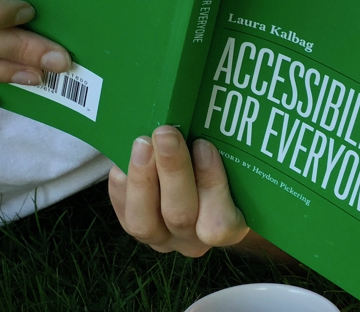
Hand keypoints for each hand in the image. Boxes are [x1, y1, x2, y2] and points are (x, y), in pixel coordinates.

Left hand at [109, 126, 252, 256]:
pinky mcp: (138, 231)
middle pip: (180, 215)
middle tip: (166, 132)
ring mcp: (162, 240)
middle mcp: (194, 241)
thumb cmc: (229, 174)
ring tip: (142, 143)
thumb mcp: (237, 168)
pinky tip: (126, 157)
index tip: (203, 145)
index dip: (210, 183)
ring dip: (142, 179)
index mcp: (228, 229)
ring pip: (144, 222)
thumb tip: (210, 119)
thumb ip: (226, 153)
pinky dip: (122, 185)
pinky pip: (123, 214)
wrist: (204, 195)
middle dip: (172, 170)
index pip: (219, 223)